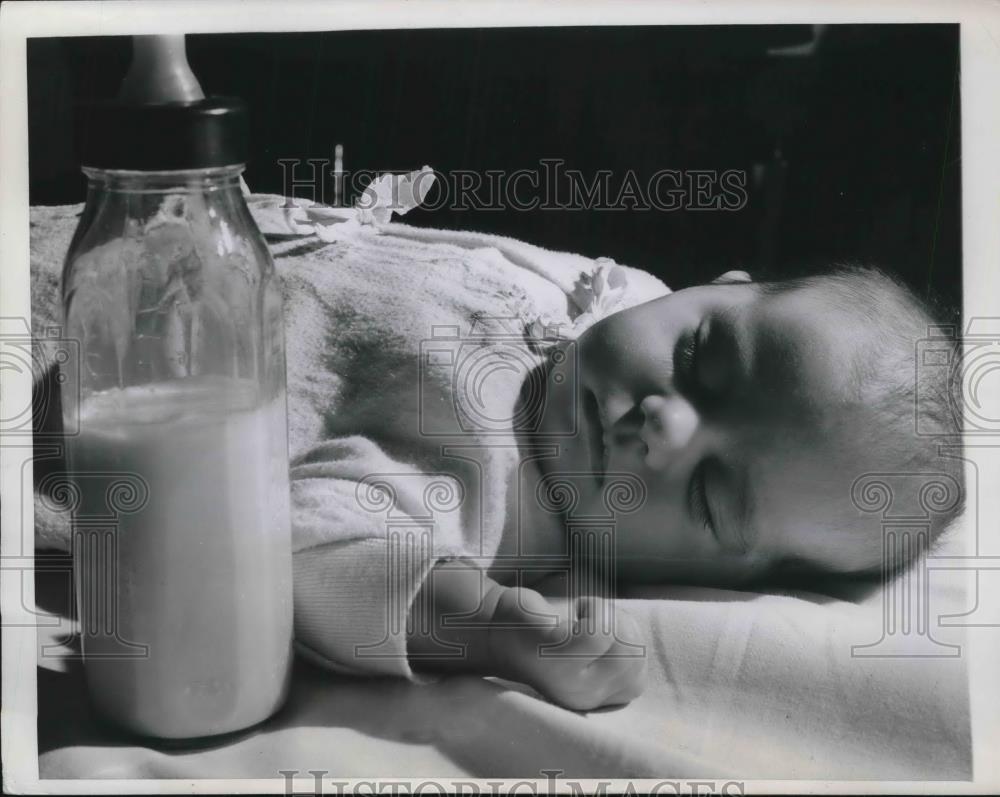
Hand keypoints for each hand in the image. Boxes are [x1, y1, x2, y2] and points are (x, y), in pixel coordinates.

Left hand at [487, 586, 646, 710]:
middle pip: (634, 657)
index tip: (599, 633)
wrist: (497, 622)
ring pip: (620, 641)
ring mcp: (567, 679)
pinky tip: (576, 607)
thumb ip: (619, 654)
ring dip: (606, 614)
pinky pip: (598, 633)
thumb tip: (637, 647)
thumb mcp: (593, 650)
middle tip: (590, 620)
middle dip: (620, 626)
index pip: (639, 678)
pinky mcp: (553, 654)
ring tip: (582, 615)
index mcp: (592, 700)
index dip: (628, 644)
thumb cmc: (549, 629)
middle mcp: (582, 698)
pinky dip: (595, 608)